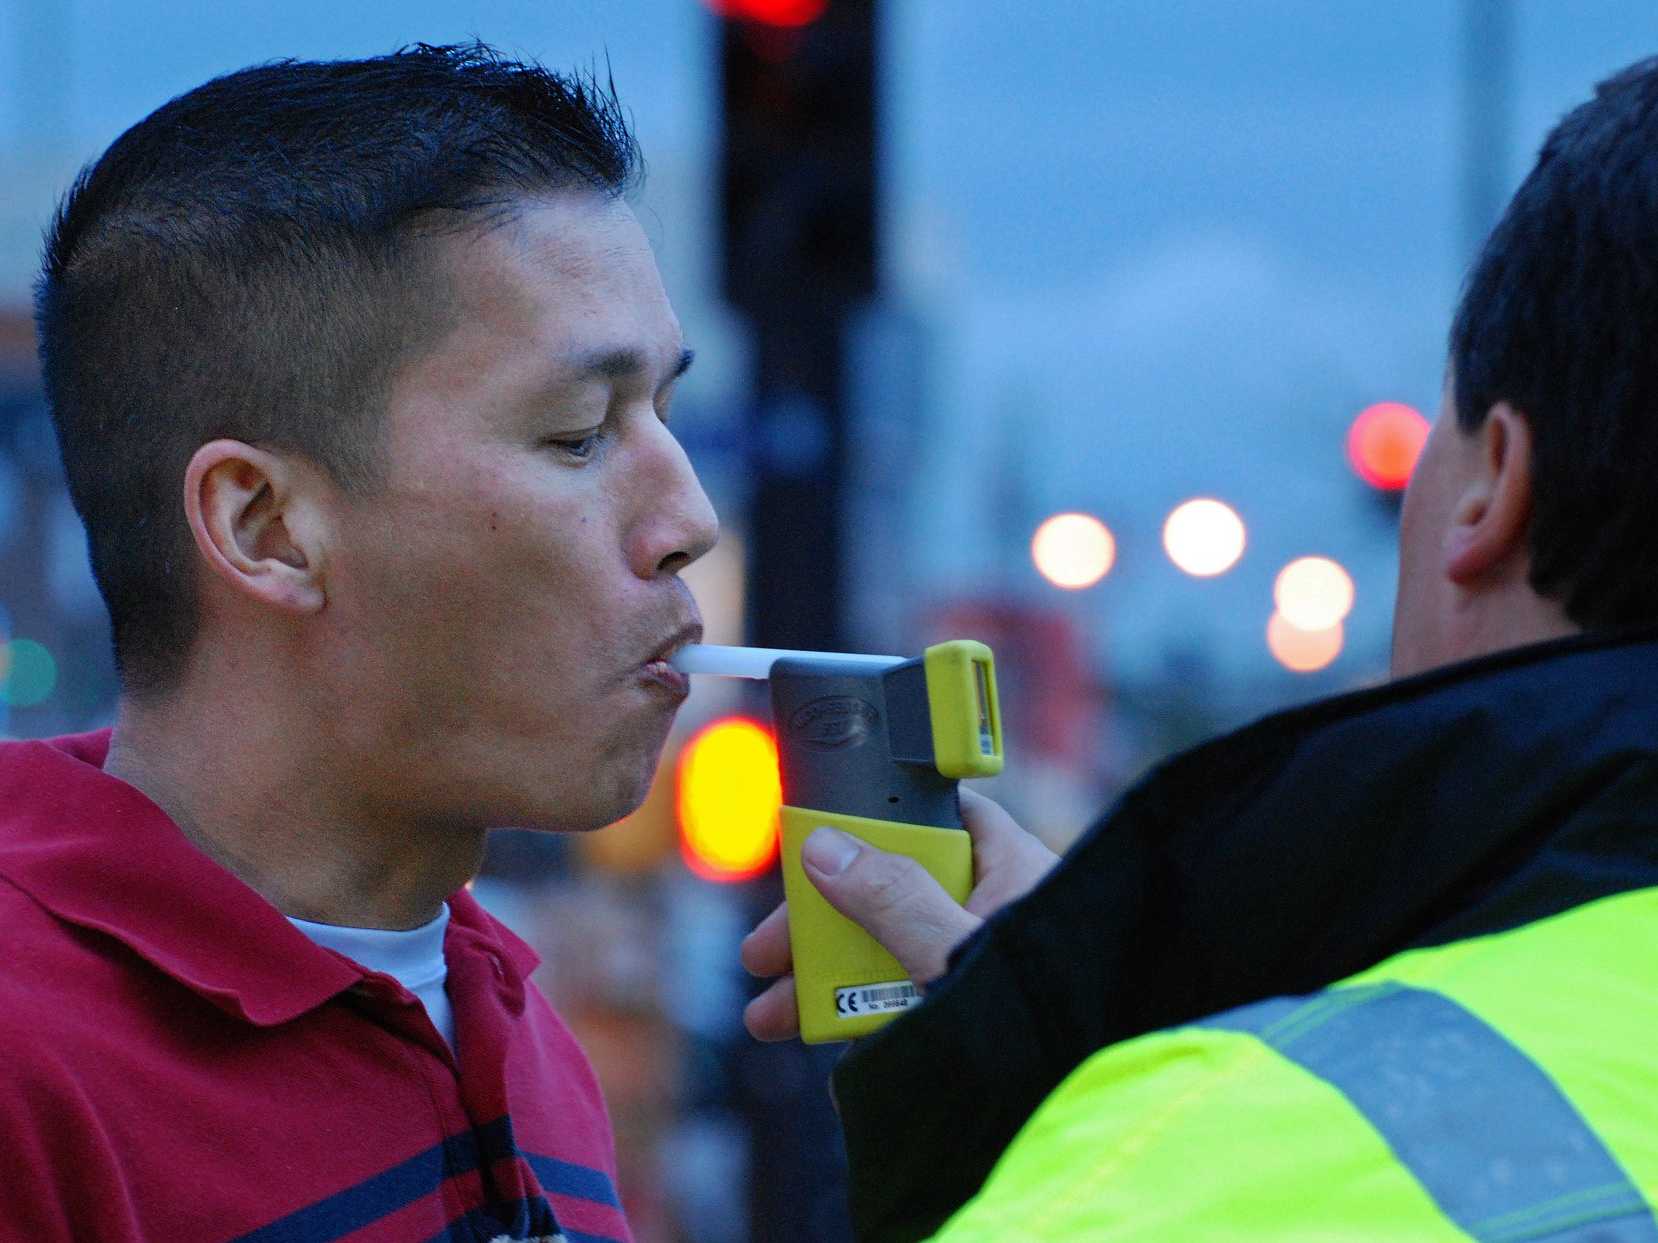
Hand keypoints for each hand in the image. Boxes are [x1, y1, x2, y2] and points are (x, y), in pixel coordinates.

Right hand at [741, 787, 1058, 1040]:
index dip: (869, 827)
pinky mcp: (973, 1013)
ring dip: (826, 984)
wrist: (1077, 1098)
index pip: (934, 818)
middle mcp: (994, 908)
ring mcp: (981, 964)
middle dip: (821, 929)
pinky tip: (835, 1056)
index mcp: (1010, 867)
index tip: (810, 849)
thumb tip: (826, 850)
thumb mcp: (957, 951)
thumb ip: (894, 899)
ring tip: (772, 1019)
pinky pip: (911, 1005)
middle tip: (764, 956)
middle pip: (891, 893)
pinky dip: (869, 1024)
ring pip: (891, 954)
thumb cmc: (1051, 1013)